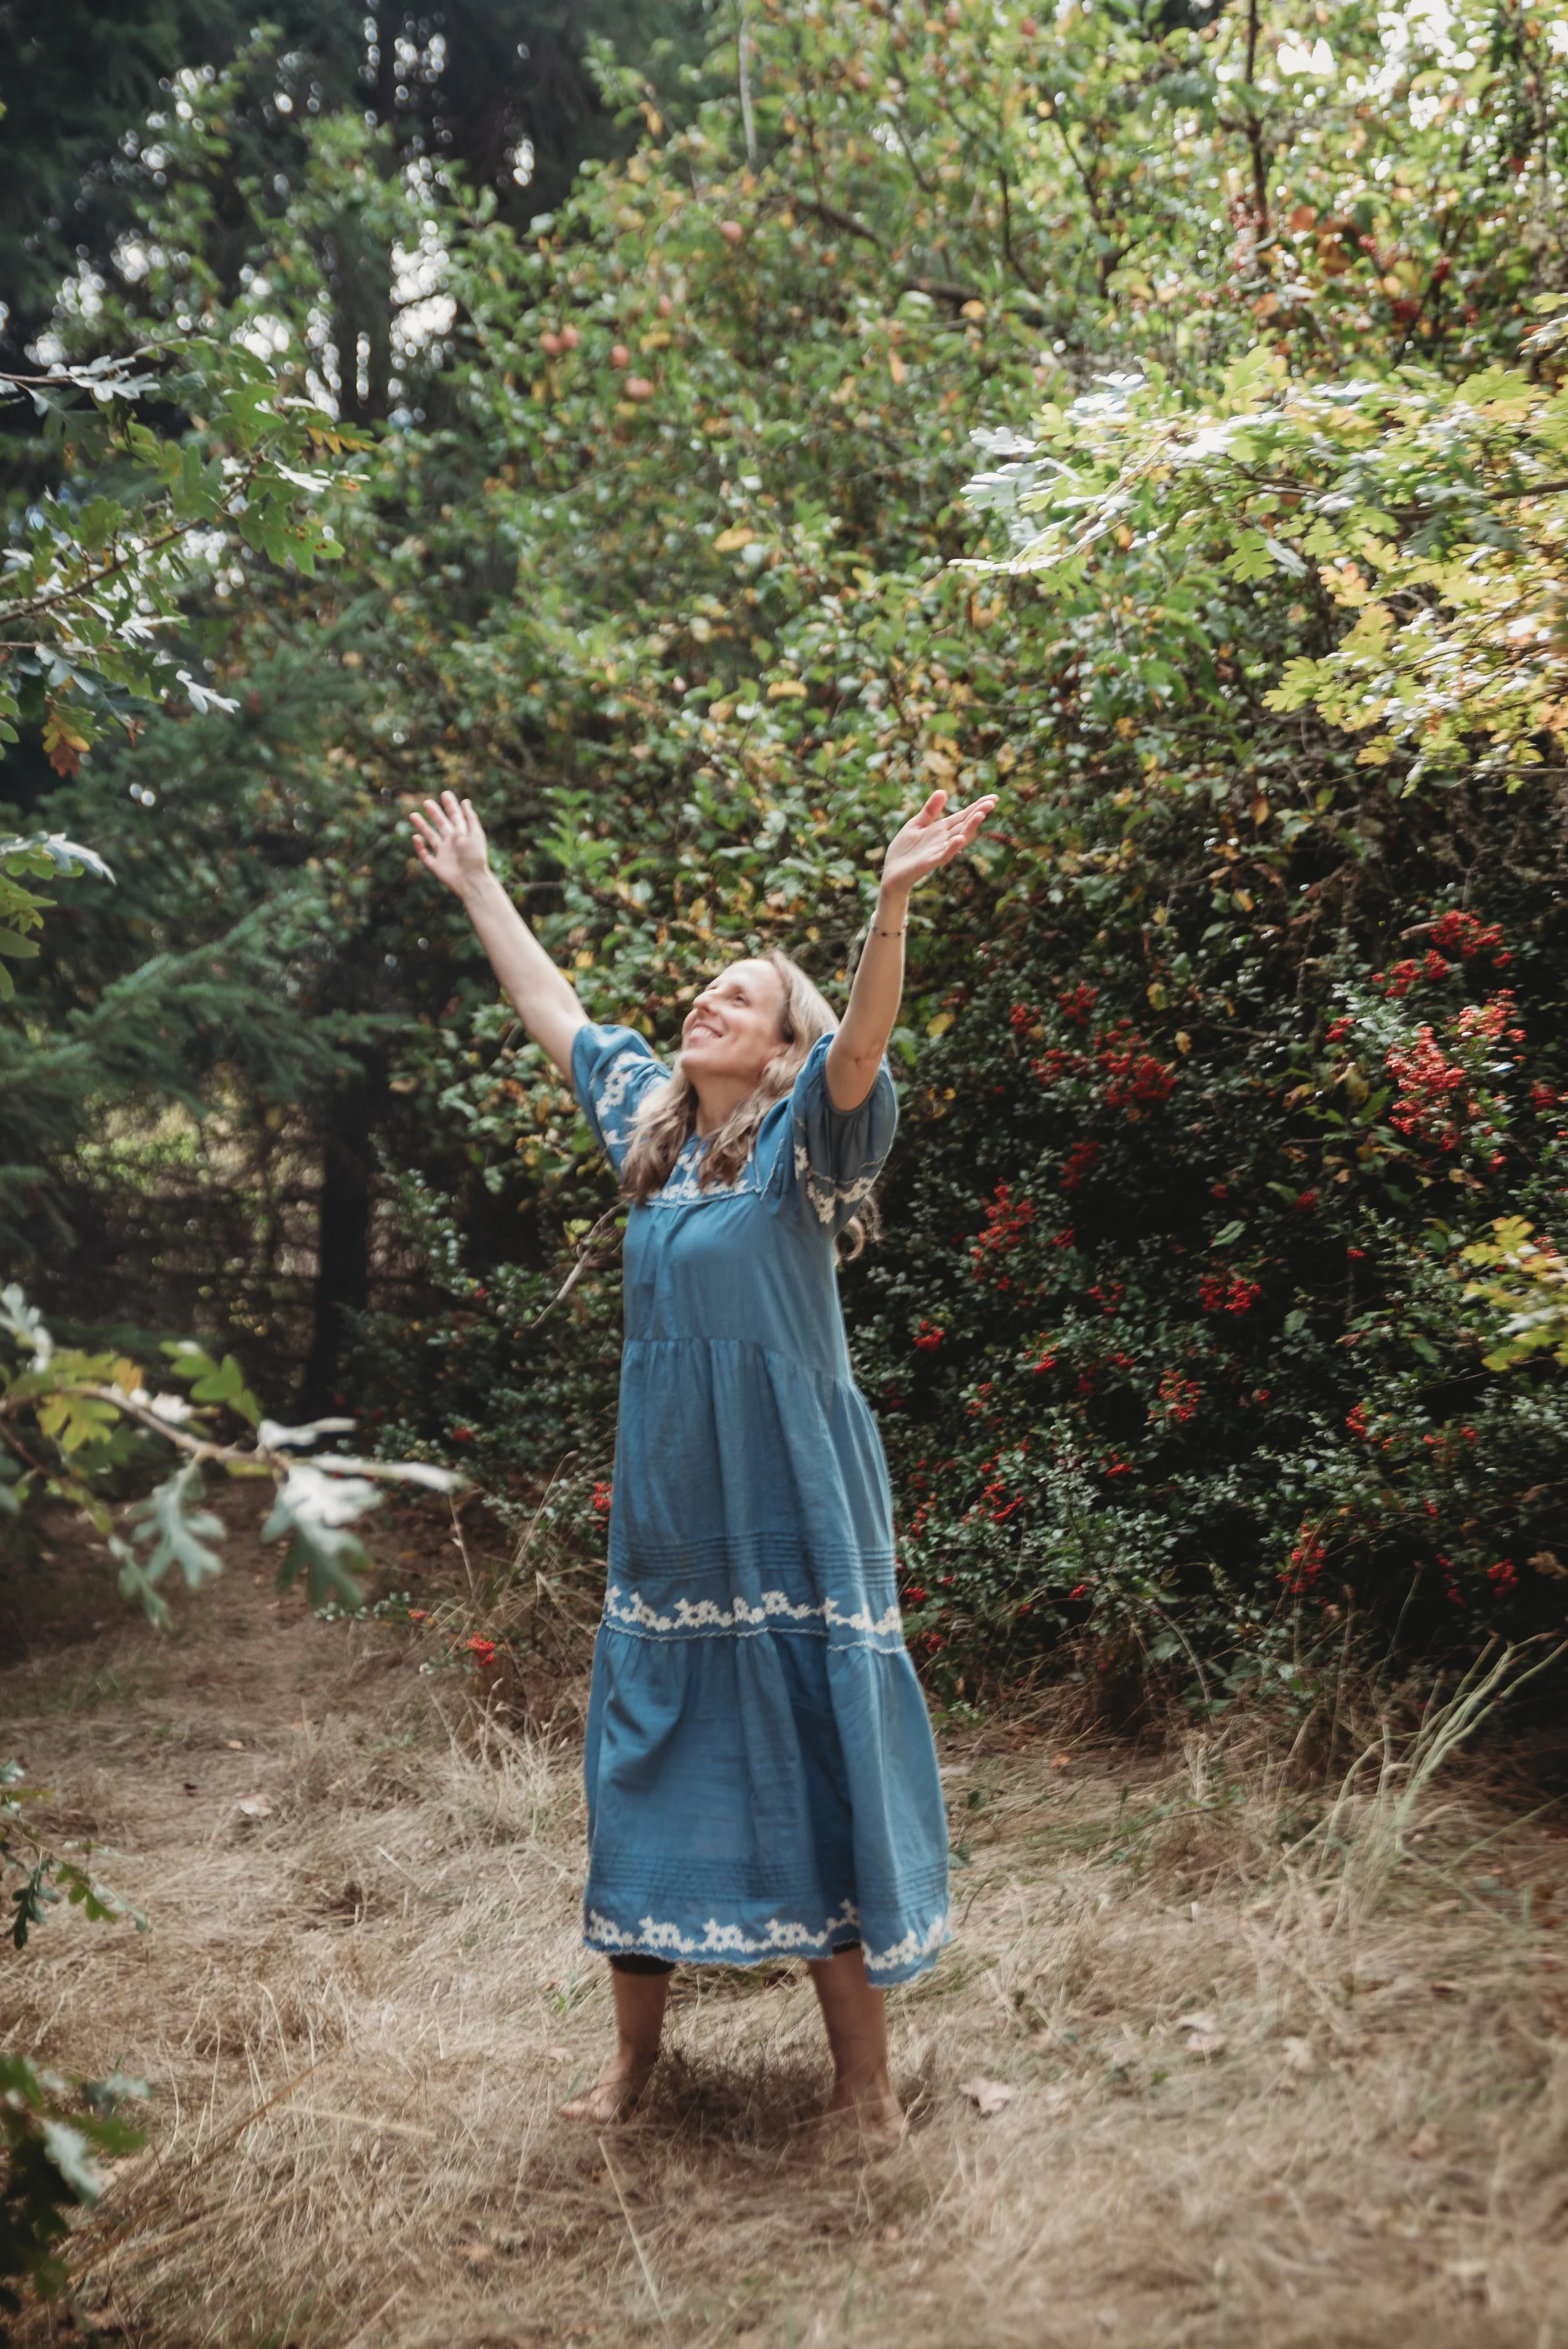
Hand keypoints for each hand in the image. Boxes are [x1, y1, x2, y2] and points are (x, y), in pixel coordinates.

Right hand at [410, 791, 491, 898]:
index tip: (445, 793)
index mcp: (462, 835)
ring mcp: (443, 854)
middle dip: (434, 814)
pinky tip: (416, 837)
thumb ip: (469, 818)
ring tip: (413, 815)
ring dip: (422, 826)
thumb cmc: (475, 857)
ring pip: (430, 837)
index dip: (450, 805)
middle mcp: (452, 843)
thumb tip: (465, 801)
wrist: (472, 880)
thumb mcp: (475, 834)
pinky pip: (425, 855)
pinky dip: (419, 847)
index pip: (455, 817)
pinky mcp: (436, 866)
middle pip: (441, 825)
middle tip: (426, 802)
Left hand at [880, 789, 997, 897]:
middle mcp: (944, 839)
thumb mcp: (916, 824)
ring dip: (970, 827)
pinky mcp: (930, 862)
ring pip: (959, 839)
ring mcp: (939, 851)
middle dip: (978, 813)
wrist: (891, 873)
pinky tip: (960, 839)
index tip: (993, 797)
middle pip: (964, 825)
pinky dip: (952, 847)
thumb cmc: (904, 850)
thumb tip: (943, 791)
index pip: (963, 816)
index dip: (977, 806)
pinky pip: (944, 855)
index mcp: (941, 829)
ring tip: (980, 815)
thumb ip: (929, 810)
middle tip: (992, 802)